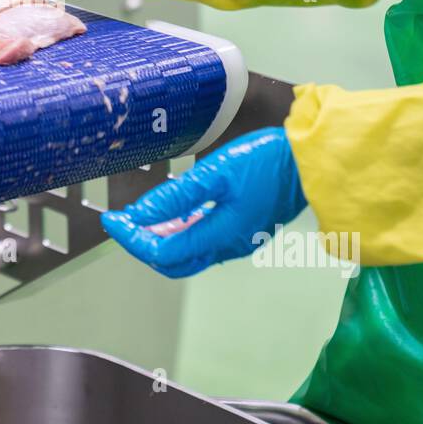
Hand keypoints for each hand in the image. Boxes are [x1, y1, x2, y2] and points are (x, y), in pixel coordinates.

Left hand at [100, 128, 306, 277]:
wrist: (311, 163)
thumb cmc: (267, 161)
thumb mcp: (216, 173)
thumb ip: (177, 197)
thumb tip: (139, 215)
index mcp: (219, 236)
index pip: (161, 251)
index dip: (131, 238)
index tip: (111, 219)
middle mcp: (226, 246)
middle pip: (172, 261)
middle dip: (141, 244)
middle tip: (120, 222)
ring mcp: (236, 241)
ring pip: (187, 253)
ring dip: (159, 239)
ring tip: (136, 217)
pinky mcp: (242, 230)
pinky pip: (202, 241)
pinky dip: (179, 232)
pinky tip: (169, 215)